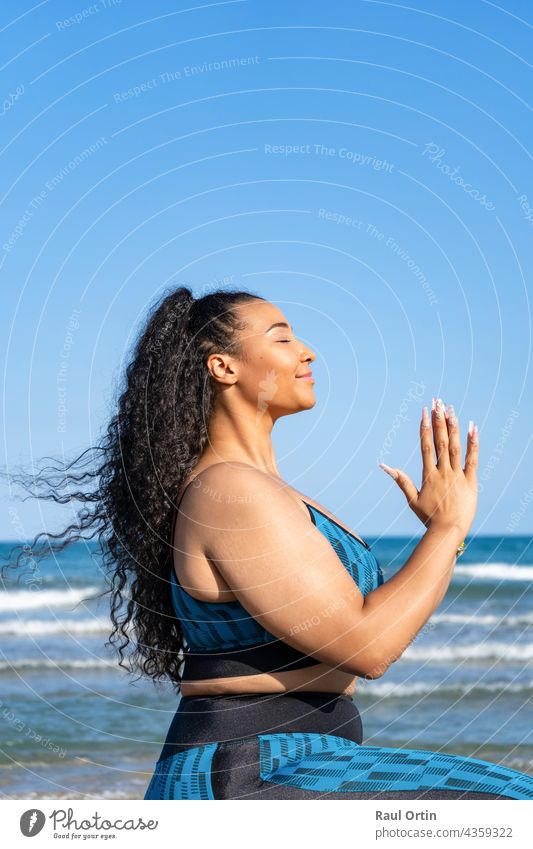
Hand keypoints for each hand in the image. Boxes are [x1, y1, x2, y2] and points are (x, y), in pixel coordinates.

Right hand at [379, 398, 478, 537]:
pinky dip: (473, 443)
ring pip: (455, 447)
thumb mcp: (412, 499)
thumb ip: (400, 480)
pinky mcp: (471, 481)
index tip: (424, 411)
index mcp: (428, 475)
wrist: (448, 531)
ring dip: (453, 427)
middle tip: (437, 402)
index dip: (425, 427)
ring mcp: (457, 476)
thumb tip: (383, 466)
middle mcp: (442, 472)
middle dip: (438, 420)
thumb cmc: (429, 518)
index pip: (426, 445)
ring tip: (451, 409)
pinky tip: (472, 427)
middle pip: (440, 441)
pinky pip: (472, 459)